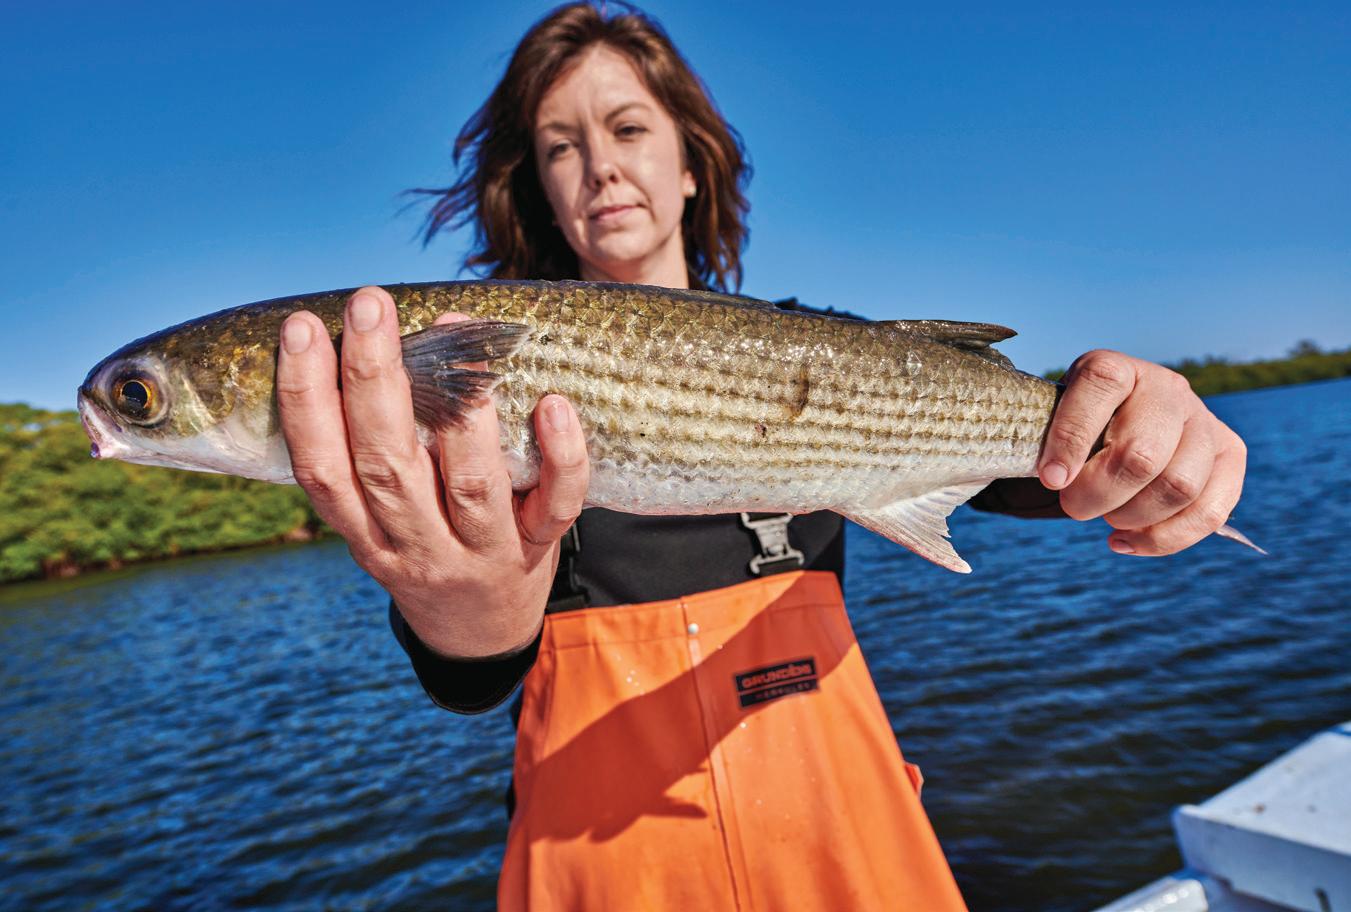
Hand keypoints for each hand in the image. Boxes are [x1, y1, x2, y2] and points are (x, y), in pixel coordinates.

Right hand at [275, 286, 589, 656]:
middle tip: (369, 305)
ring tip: (452, 335)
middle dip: (372, 381)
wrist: (480, 635)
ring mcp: (480, 553)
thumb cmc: (427, 548)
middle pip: (387, 466)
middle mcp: (416, 547)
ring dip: (462, 412)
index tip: (301, 329)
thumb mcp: (381, 520)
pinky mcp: (538, 550)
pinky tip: (552, 404)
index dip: (304, 401)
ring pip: (470, 486)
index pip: (321, 468)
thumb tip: (367, 342)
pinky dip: (559, 456)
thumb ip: (372, 454)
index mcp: (365, 534)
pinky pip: (554, 506)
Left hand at [1037, 350, 1246, 556]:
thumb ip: (1054, 441)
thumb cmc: (1078, 431)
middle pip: (1142, 454)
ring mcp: (1204, 420)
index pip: (1101, 386)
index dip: (1071, 437)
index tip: (1051, 479)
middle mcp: (1167, 388)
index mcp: (1118, 369)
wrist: (1119, 427)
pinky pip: (1209, 512)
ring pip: (1179, 486)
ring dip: (1132, 517)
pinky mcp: (1230, 455)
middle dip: (1100, 493)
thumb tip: (1059, 479)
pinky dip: (1163, 539)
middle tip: (1075, 505)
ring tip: (1107, 518)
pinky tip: (1125, 542)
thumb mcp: (1054, 422)